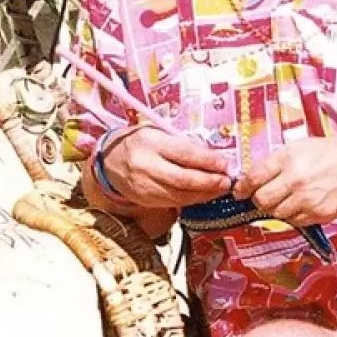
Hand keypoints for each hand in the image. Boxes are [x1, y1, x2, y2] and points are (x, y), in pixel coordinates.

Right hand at [103, 127, 233, 208]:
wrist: (110, 162)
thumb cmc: (140, 142)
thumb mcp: (159, 133)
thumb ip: (183, 144)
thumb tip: (212, 157)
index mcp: (151, 142)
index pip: (184, 153)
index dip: (208, 161)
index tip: (224, 164)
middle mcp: (146, 166)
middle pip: (183, 179)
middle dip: (209, 182)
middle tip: (227, 181)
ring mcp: (145, 187)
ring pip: (180, 195)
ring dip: (204, 194)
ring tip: (220, 189)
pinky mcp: (146, 201)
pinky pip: (173, 203)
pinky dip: (191, 200)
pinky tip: (203, 195)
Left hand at [236, 136, 336, 226]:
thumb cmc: (331, 153)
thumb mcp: (300, 146)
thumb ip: (277, 162)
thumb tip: (254, 178)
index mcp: (288, 158)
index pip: (254, 178)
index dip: (242, 187)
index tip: (240, 191)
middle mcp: (295, 180)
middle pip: (261, 200)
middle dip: (259, 199)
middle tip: (264, 195)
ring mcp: (307, 200)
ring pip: (276, 214)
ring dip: (277, 208)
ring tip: (289, 197)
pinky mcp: (318, 215)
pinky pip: (294, 221)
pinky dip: (293, 215)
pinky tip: (302, 203)